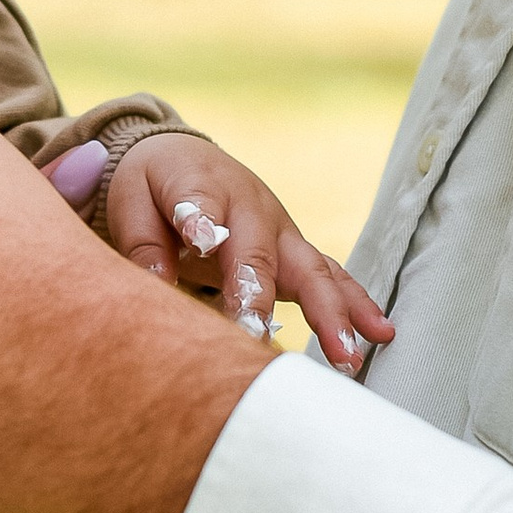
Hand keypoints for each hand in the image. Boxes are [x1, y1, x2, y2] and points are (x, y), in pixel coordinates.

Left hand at [101, 132, 394, 376]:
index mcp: (202, 186)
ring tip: (347, 356)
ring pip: (312, 269)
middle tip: (259, 341)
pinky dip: (356, 304)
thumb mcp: (131, 199)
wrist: (187, 156)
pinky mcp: (296, 250)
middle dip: (262, 298)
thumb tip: (157, 281)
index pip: (201, 207)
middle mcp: (252, 209)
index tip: (200, 243)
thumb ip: (143, 241)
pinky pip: (331, 276)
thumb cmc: (154, 184)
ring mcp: (281, 231)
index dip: (201, 224)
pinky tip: (381, 334)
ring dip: (332, 312)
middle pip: (261, 255)